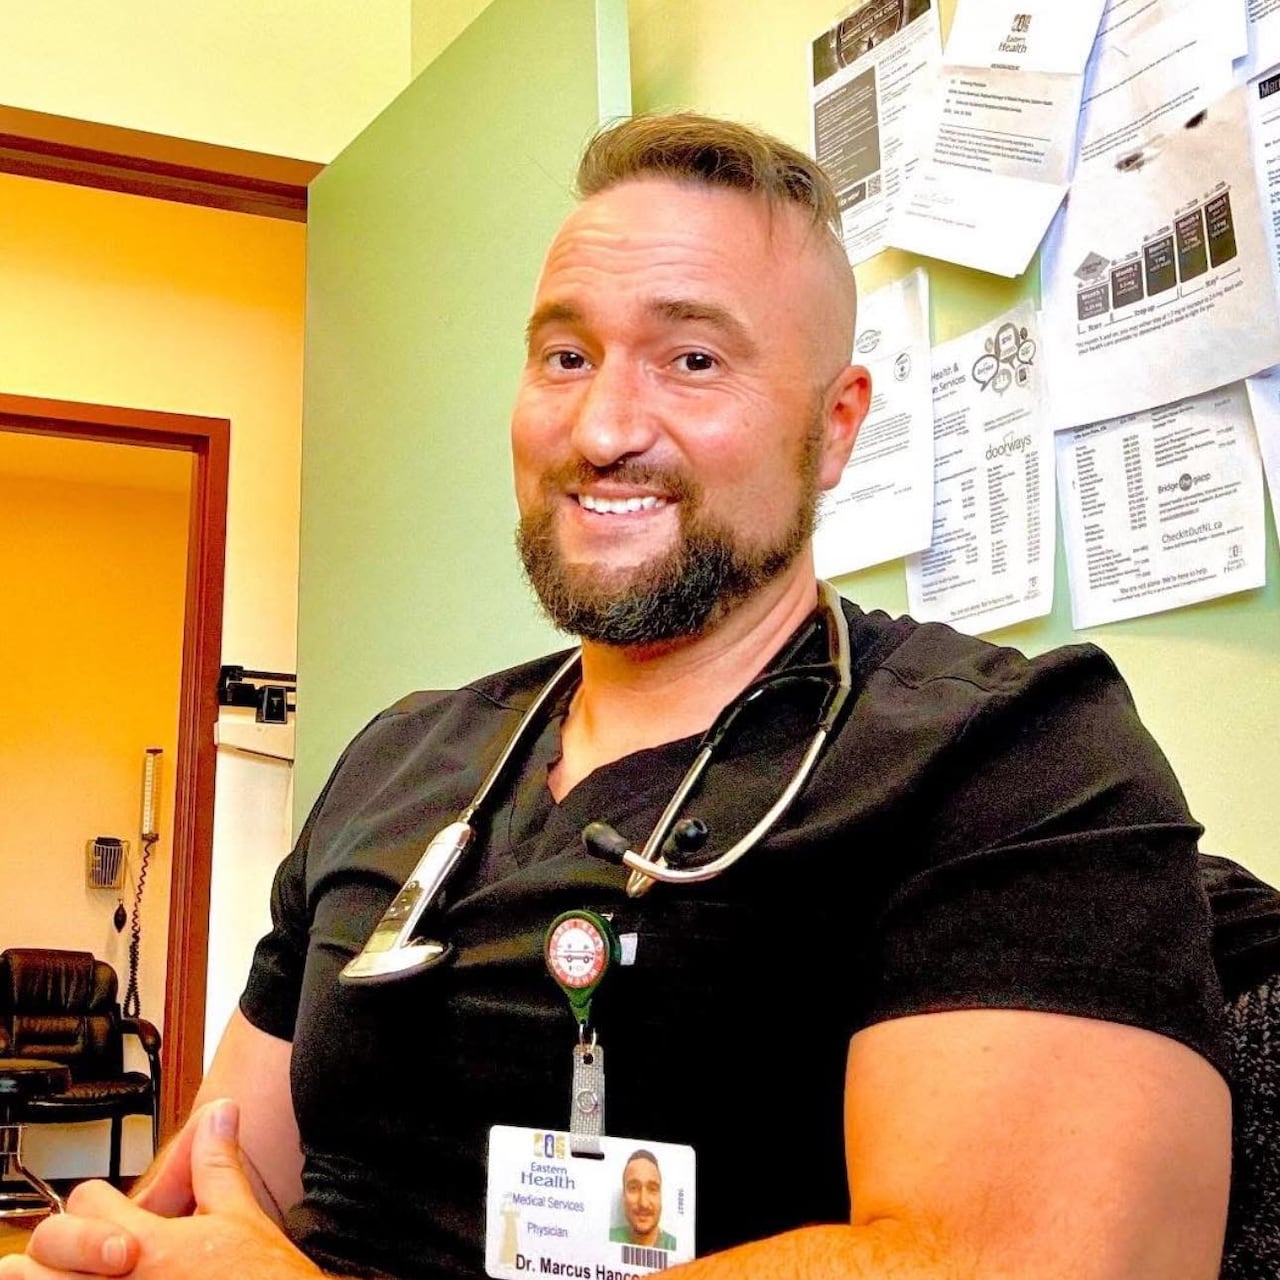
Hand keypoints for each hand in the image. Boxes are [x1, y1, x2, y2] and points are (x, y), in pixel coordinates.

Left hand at [0, 1100, 321, 1279]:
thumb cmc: (259, 1279)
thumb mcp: (240, 1217)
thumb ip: (217, 1165)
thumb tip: (219, 1111)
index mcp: (148, 1245)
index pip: (88, 1202)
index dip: (101, 1201)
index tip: (113, 1214)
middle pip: (45, 1251)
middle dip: (58, 1247)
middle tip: (74, 1254)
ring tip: (70, 1276)